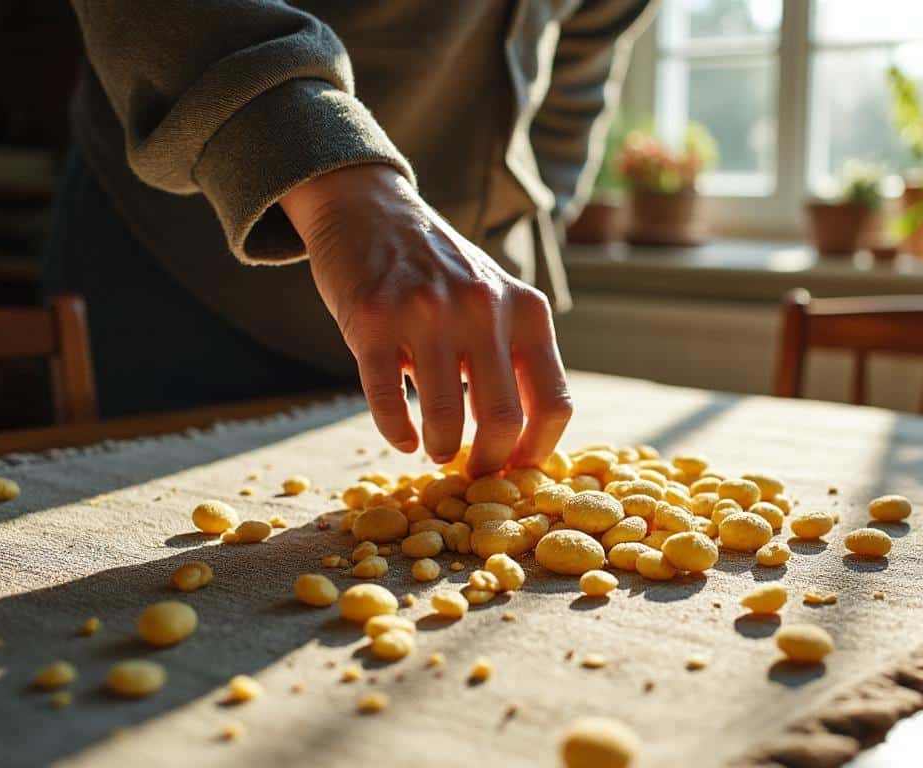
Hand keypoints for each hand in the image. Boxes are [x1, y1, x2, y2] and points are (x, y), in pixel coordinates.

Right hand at [280, 164, 571, 475]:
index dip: (538, 450)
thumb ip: (513, 352)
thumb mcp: (494, 296)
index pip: (554, 400)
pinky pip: (387, 401)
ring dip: (443, 449)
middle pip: (503, 419)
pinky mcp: (373, 320)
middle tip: (475, 473)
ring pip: (446, 418)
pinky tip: (403, 439)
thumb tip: (522, 441)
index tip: (519, 470)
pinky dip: (397, 433)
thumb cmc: (438, 268)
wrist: (369, 208)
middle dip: (490, 462)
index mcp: (525, 309)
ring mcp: (427, 313)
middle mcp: (482, 308)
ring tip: (438, 450)